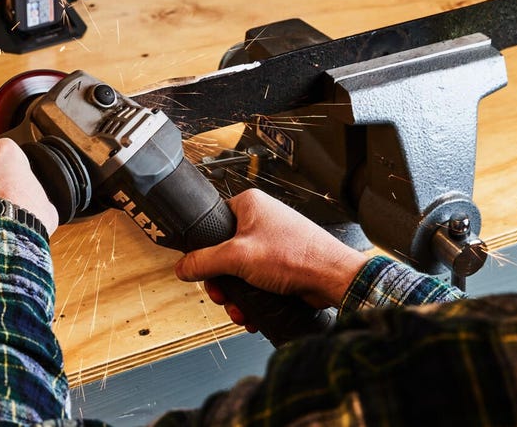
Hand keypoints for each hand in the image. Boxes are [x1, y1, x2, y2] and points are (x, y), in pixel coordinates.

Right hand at [174, 189, 366, 323]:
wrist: (333, 278)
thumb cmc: (297, 256)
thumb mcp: (238, 257)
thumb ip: (205, 261)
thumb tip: (183, 266)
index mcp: (249, 205)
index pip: (213, 221)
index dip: (204, 248)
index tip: (201, 267)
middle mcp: (261, 220)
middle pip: (223, 252)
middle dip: (221, 281)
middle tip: (221, 295)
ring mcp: (272, 242)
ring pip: (240, 270)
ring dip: (236, 294)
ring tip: (239, 309)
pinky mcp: (281, 263)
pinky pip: (256, 280)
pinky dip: (252, 297)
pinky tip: (252, 311)